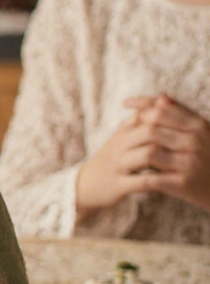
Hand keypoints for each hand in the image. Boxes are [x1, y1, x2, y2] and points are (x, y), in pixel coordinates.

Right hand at [76, 94, 209, 217]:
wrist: (88, 183)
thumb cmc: (114, 158)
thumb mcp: (125, 136)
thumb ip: (141, 119)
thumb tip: (163, 99)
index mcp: (124, 131)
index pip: (148, 114)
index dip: (172, 119)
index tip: (193, 128)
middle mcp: (120, 144)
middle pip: (150, 131)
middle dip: (175, 138)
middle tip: (196, 146)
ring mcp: (119, 164)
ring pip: (147, 154)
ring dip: (170, 159)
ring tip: (187, 164)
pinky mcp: (119, 184)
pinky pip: (143, 182)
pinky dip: (162, 182)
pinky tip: (174, 183)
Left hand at [122, 95, 209, 210]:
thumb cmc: (209, 160)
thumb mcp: (201, 134)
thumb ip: (181, 116)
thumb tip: (160, 98)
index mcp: (199, 127)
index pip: (163, 109)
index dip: (141, 104)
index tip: (125, 104)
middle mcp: (196, 142)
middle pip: (152, 128)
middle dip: (132, 130)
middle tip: (120, 134)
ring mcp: (191, 163)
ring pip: (150, 152)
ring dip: (133, 154)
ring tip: (123, 154)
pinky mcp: (185, 184)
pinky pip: (153, 178)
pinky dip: (139, 176)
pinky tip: (133, 175)